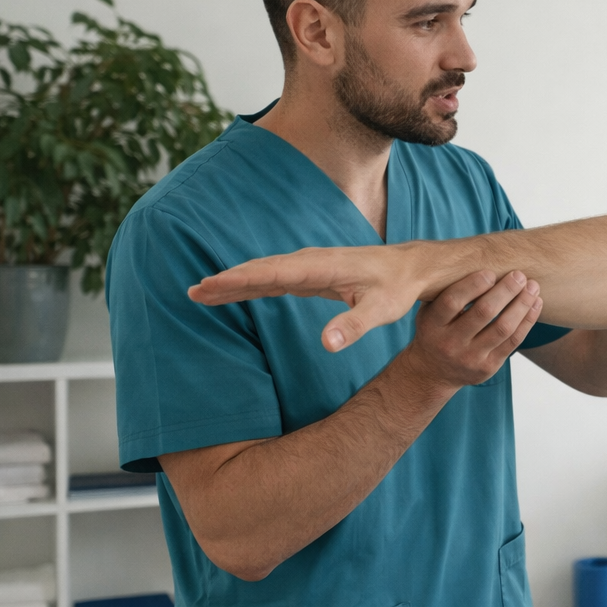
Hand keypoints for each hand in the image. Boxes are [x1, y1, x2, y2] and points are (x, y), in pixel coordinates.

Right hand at [189, 243, 427, 352]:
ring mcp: (309, 267)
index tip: (211, 286)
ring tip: (202, 293)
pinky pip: (274, 278)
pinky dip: (252, 284)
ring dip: (234, 282)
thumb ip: (354, 325)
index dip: (239, 280)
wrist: (413, 267)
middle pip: (260, 271)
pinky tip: (234, 292)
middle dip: (227, 281)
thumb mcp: (382, 310)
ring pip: (264, 273)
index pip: (272, 273)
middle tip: (194, 293)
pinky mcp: (312, 274)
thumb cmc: (398, 288)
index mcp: (322, 268)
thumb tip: (327, 344)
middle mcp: (311, 263)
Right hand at [399, 269, 542, 387]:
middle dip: (505, 291)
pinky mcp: (488, 368)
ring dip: (522, 304)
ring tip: (533, 286)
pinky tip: (535, 304)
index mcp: (432, 325)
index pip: (452, 301)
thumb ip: (445, 291)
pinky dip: (527, 321)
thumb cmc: (435, 330)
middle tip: (519, 275)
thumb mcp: (429, 312)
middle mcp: (450, 343)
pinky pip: (513, 342)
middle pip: (483, 313)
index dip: (473, 284)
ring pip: (503, 328)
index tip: (491, 271)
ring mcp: (470, 358)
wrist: (433, 372)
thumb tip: (473, 257)